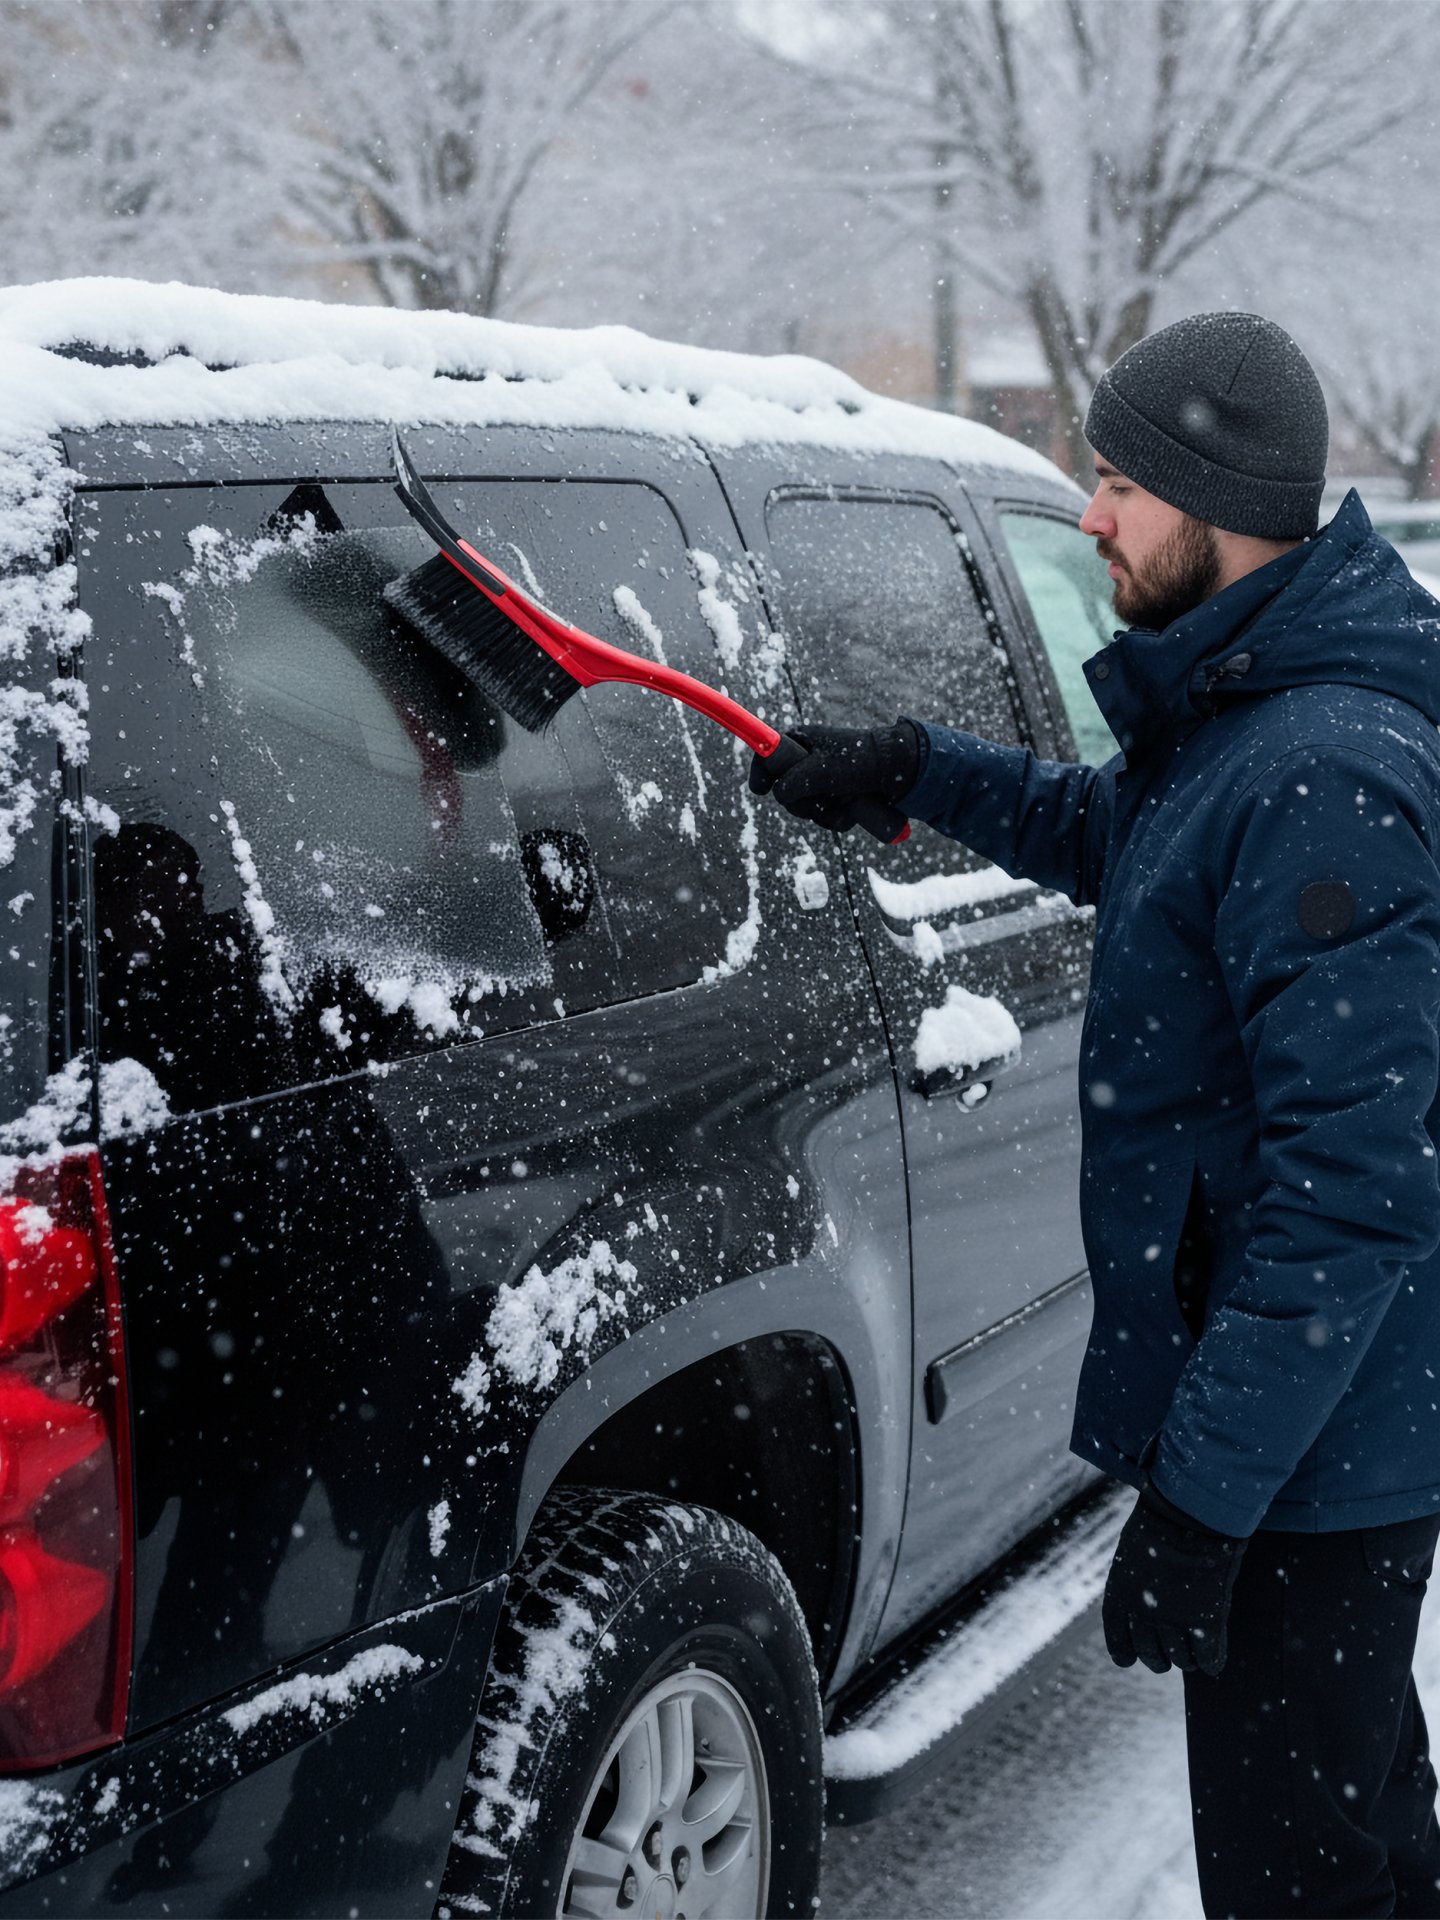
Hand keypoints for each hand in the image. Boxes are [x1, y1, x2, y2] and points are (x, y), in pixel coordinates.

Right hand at [748, 721, 921, 832]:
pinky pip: (826, 816)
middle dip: (802, 802)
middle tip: (820, 798)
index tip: (759, 789)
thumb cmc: (859, 762)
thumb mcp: (820, 771)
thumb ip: (792, 783)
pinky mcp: (837, 797)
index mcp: (801, 743)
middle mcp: (809, 762)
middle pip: (785, 791)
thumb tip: (779, 797)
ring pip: (806, 808)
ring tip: (844, 803)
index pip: (767, 755)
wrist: (899, 772)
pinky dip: (838, 818)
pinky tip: (852, 810)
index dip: (759, 772)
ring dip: (824, 812)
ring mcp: (823, 781)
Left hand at [1102, 1478, 1246, 1675]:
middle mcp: (1142, 1615)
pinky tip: (1214, 1659)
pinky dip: (1212, 1661)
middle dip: (1160, 1660)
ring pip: (1182, 1660)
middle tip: (1170, 1657)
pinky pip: (1209, 1657)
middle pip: (1151, 1656)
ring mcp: (1174, 1621)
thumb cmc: (1160, 1522)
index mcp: (1119, 1597)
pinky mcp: (1205, 1621)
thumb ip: (1136, 1583)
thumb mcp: (1133, 1552)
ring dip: (1188, 1659)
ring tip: (1195, 1654)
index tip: (1130, 1659)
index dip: (1125, 1653)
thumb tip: (1146, 1602)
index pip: (1118, 1641)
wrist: (1186, 1513)